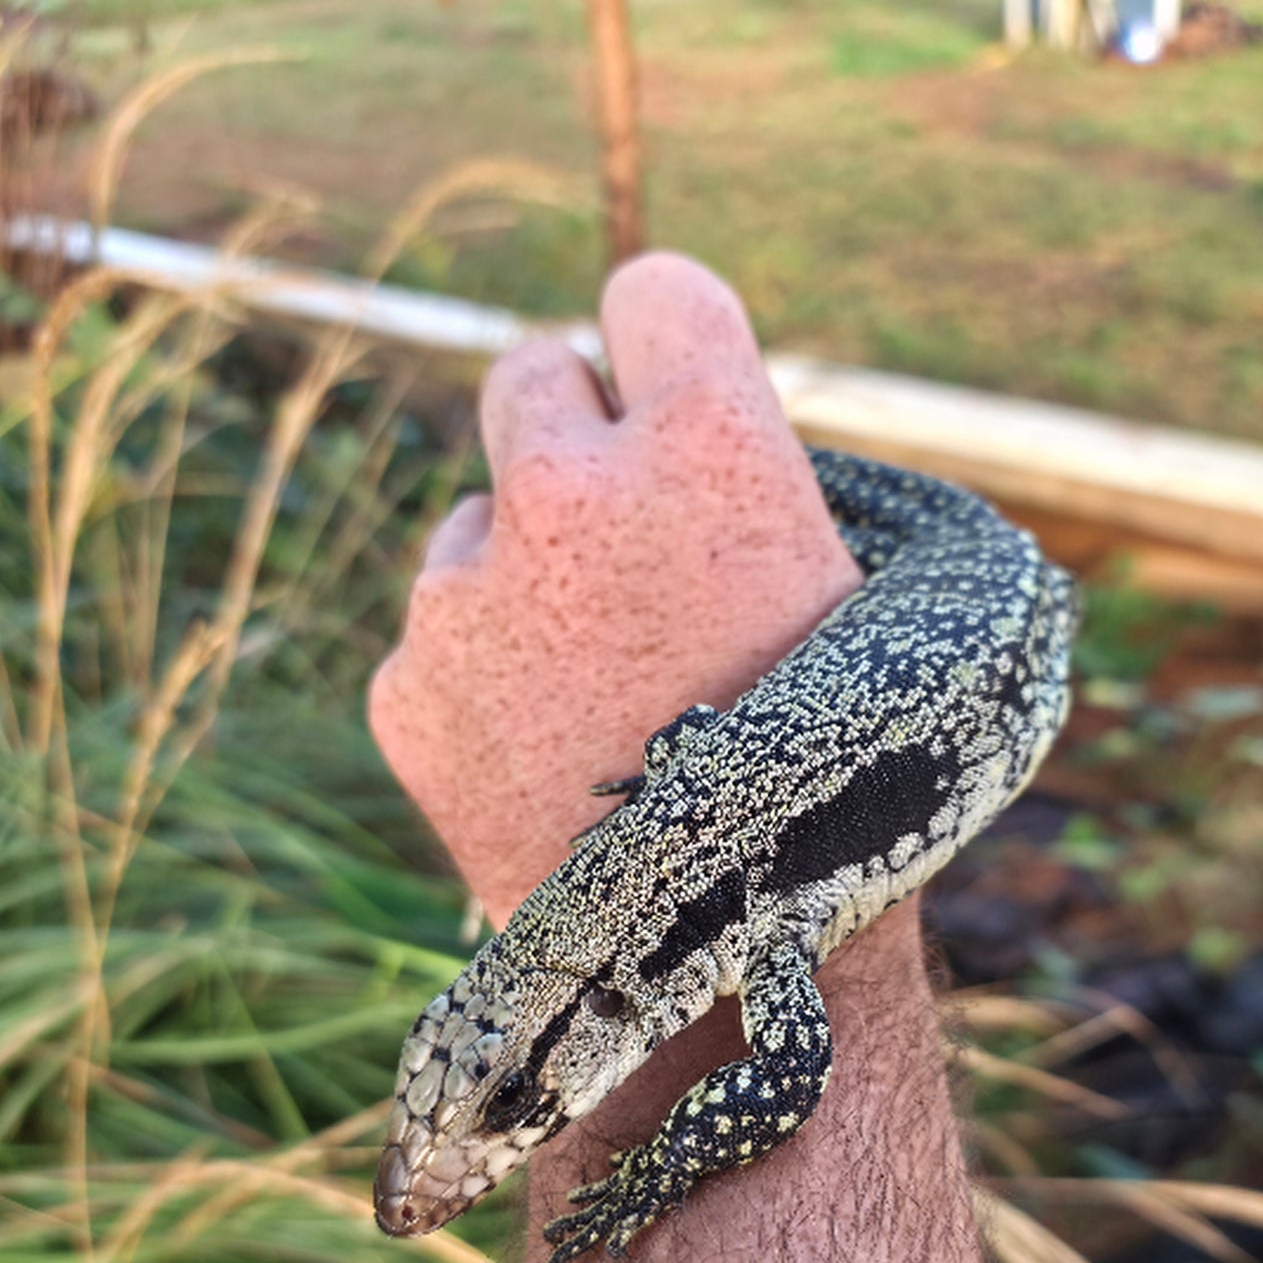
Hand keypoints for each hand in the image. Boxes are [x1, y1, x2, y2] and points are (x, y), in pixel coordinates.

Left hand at [369, 251, 861, 926]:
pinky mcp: (407, 682)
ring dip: (525, 573)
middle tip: (615, 525)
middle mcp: (572, 488)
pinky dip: (481, 674)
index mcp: (711, 446)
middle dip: (572, 434)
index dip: (666, 344)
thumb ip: (746, 489)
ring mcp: (469, 588)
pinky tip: (548, 756)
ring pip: (477, 519)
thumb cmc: (830, 785)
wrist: (722, 972)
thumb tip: (669, 425)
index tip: (669, 391)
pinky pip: (440, 630)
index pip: (651, 290)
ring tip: (600, 694)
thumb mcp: (855, 607)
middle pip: (530, 371)